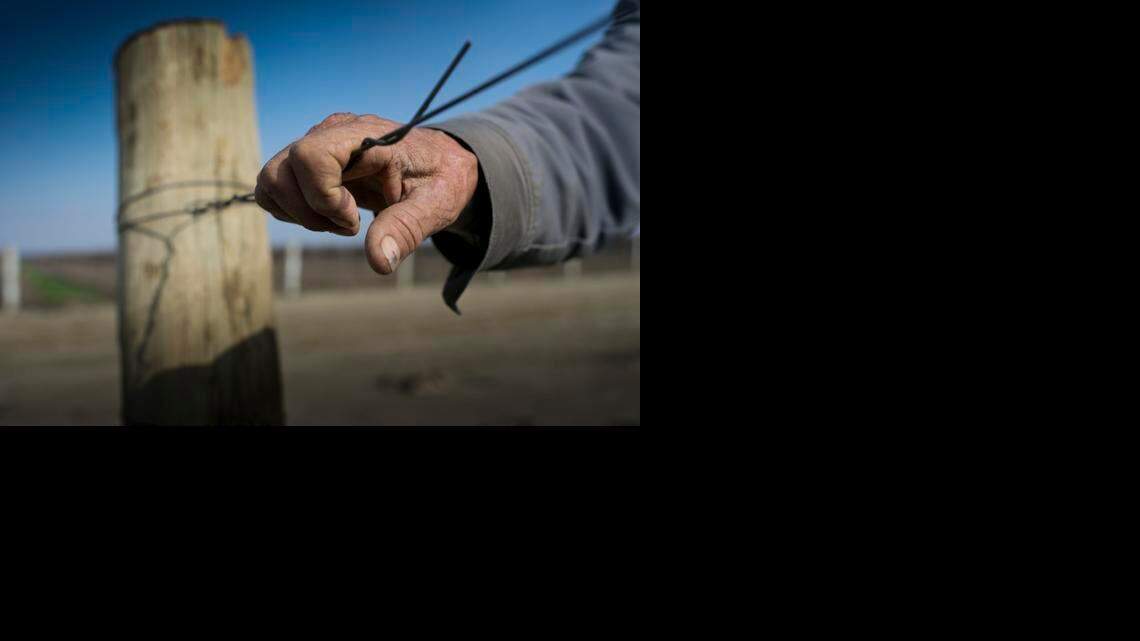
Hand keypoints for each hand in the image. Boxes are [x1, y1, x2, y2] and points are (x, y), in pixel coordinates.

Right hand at [254, 112, 478, 273]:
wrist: (441, 164)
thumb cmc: (442, 180)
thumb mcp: (437, 205)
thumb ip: (407, 229)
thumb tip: (378, 261)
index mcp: (365, 136)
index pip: (310, 156)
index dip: (323, 196)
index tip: (355, 217)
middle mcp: (333, 133)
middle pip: (281, 171)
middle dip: (311, 212)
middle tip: (351, 224)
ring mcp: (318, 144)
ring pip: (271, 179)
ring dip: (300, 213)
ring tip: (342, 221)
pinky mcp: (310, 161)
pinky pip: (276, 186)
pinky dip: (295, 211)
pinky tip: (332, 216)